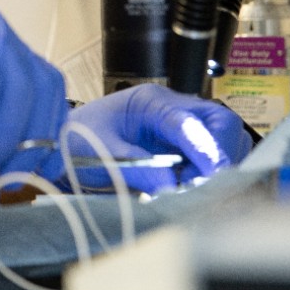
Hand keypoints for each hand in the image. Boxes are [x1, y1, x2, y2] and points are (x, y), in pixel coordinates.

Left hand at [61, 84, 252, 193]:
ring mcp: (181, 125)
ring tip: (194, 186)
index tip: (211, 174)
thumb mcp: (103, 154)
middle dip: (220, 154)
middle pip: (219, 122)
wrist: (66, 142)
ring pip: (223, 137)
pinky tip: (193, 186)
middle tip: (202, 184)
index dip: (204, 148)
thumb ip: (137, 168)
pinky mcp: (184, 144)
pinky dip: (213, 171)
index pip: (188, 121)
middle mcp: (172, 108)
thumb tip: (172, 187)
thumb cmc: (80, 140)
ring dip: (218, 163)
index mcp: (150, 102)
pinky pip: (213, 153)